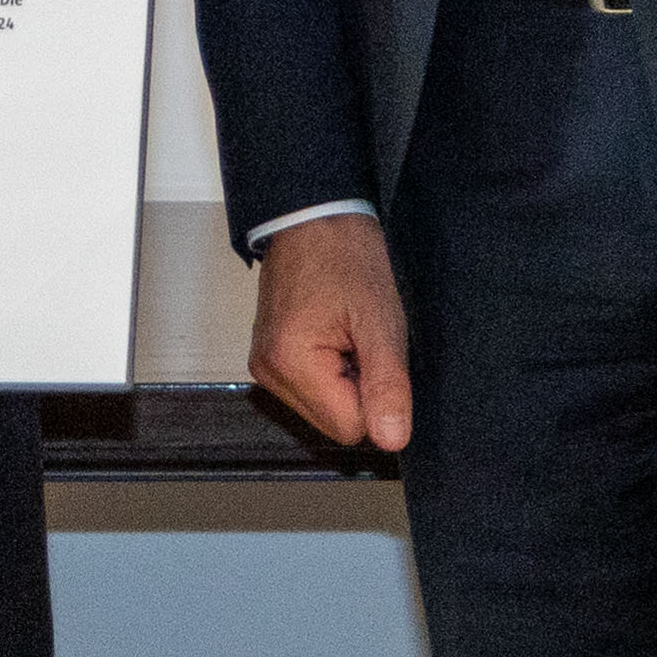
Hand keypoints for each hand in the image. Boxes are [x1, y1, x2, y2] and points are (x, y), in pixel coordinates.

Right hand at [249, 211, 411, 452]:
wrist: (313, 218)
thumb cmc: (345, 256)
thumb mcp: (381, 320)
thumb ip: (387, 385)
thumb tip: (392, 439)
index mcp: (290, 363)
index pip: (350, 428)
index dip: (376, 397)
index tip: (373, 353)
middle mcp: (268, 371)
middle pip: (333, 423)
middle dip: (358, 389)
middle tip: (360, 340)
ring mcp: (264, 365)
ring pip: (323, 409)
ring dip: (345, 381)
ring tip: (346, 334)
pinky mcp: (268, 359)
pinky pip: (310, 390)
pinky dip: (330, 371)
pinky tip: (333, 335)